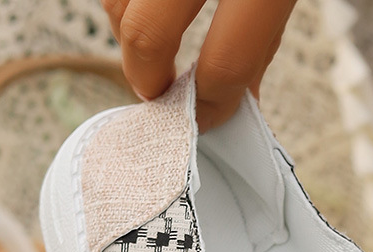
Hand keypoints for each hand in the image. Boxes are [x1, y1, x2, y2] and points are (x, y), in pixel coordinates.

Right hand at [102, 0, 297, 129]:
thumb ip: (257, 46)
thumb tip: (241, 105)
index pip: (225, 63)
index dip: (210, 103)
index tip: (201, 119)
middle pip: (147, 32)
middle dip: (146, 75)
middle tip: (158, 93)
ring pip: (115, 1)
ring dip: (125, 33)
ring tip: (152, 48)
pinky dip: (119, 3)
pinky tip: (141, 11)